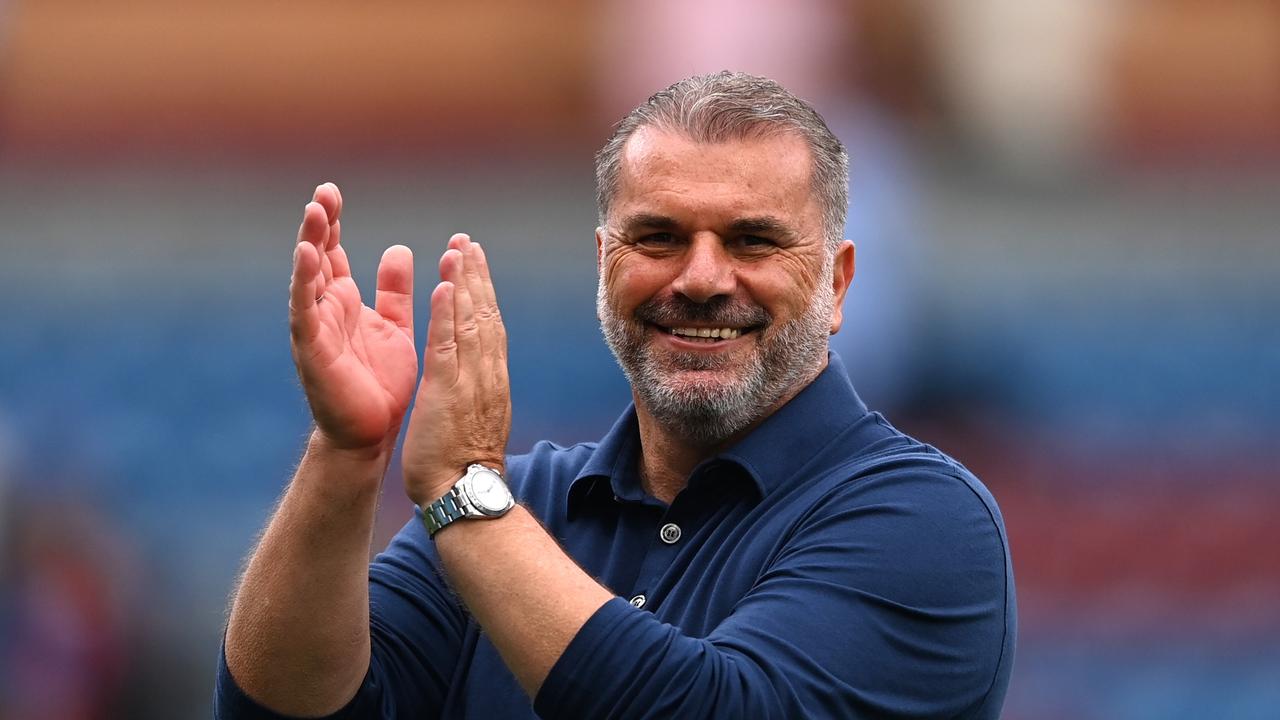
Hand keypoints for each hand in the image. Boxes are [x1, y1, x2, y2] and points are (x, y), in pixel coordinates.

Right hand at [289, 183, 417, 453]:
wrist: (373, 431)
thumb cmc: (381, 381)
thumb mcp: (394, 325)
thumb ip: (394, 290)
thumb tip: (398, 249)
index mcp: (343, 301)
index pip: (332, 253)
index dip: (331, 224)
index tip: (332, 192)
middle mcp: (324, 310)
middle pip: (316, 257)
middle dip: (318, 225)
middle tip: (323, 193)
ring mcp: (315, 328)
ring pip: (307, 278)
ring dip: (309, 245)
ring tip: (314, 214)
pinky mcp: (313, 349)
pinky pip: (305, 311)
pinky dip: (304, 283)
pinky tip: (306, 256)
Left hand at [402, 234, 511, 504]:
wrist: (464, 494)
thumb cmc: (464, 466)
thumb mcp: (477, 421)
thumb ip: (478, 394)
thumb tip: (478, 380)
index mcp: (491, 380)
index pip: (489, 326)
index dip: (483, 292)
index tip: (475, 264)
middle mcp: (486, 374)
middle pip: (485, 314)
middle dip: (477, 275)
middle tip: (468, 241)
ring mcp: (469, 380)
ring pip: (470, 321)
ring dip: (464, 281)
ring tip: (458, 248)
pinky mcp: (447, 389)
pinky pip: (447, 343)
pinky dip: (446, 312)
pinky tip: (443, 285)